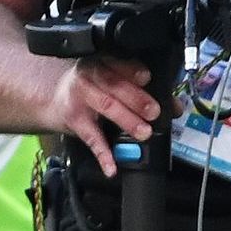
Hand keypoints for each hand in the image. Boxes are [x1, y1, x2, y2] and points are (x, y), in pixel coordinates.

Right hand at [36, 57, 160, 172]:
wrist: (55, 98)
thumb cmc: (94, 88)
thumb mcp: (115, 82)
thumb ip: (144, 91)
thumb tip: (176, 106)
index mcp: (104, 63)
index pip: (119, 64)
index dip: (133, 70)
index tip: (147, 78)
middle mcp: (91, 77)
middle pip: (114, 85)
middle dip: (136, 99)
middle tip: (154, 112)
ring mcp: (80, 98)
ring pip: (105, 106)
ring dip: (126, 120)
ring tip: (143, 133)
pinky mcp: (75, 121)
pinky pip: (91, 138)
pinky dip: (103, 154)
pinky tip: (112, 167)